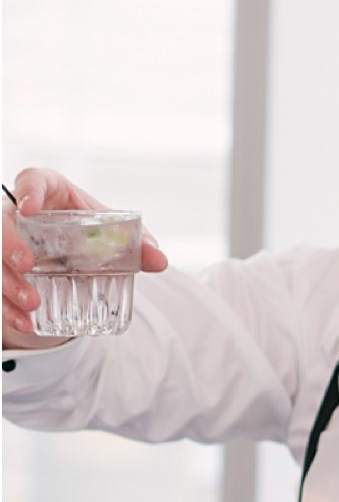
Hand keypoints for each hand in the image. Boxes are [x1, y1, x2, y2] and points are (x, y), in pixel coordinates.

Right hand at [3, 167, 167, 349]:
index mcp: (51, 193)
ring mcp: (5, 242)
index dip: (27, 191)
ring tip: (32, 303)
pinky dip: (7, 309)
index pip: (32, 179)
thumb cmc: (89, 231)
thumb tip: (159, 260)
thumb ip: (137, 244)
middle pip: (1, 223)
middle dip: (7, 244)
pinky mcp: (4, 269)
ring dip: (7, 282)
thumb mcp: (112, 232)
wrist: (72, 253)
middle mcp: (19, 215)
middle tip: (27, 265)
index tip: (29, 208)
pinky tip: (24, 322)